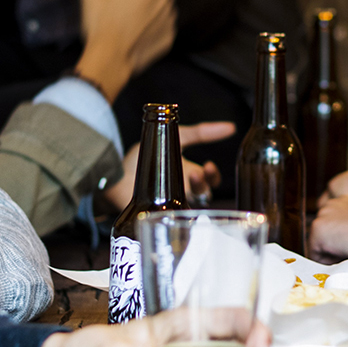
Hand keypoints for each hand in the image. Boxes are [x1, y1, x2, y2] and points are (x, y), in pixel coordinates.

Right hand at [75, 0, 176, 100]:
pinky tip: (137, 34)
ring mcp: (169, 18)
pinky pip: (162, 25)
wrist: (110, 58)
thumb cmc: (99, 22)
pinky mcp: (169, 36)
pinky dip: (153, 26)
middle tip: (123, 7)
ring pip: (160, 5)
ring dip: (149, 8)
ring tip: (130, 22)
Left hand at [104, 121, 236, 210]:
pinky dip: (177, 212)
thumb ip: (199, 133)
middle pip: (204, 194)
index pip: (210, 181)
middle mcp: (182, 191)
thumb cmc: (143, 158)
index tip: (209, 165)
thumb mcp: (174, 137)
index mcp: (188, 175)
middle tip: (195, 174)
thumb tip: (230, 127)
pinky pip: (174, 219)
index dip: (213, 175)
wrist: (117, 174)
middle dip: (203, 183)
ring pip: (191, 205)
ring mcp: (170, 204)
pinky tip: (173, 204)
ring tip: (184, 180)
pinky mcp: (158, 214)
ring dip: (189, 193)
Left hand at [310, 194, 347, 261]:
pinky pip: (318, 259)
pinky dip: (332, 266)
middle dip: (340, 254)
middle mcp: (331, 205)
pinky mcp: (319, 231)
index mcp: (345, 202)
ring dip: (337, 260)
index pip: (336, 231)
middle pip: (327, 240)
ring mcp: (322, 217)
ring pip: (322, 249)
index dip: (347, 247)